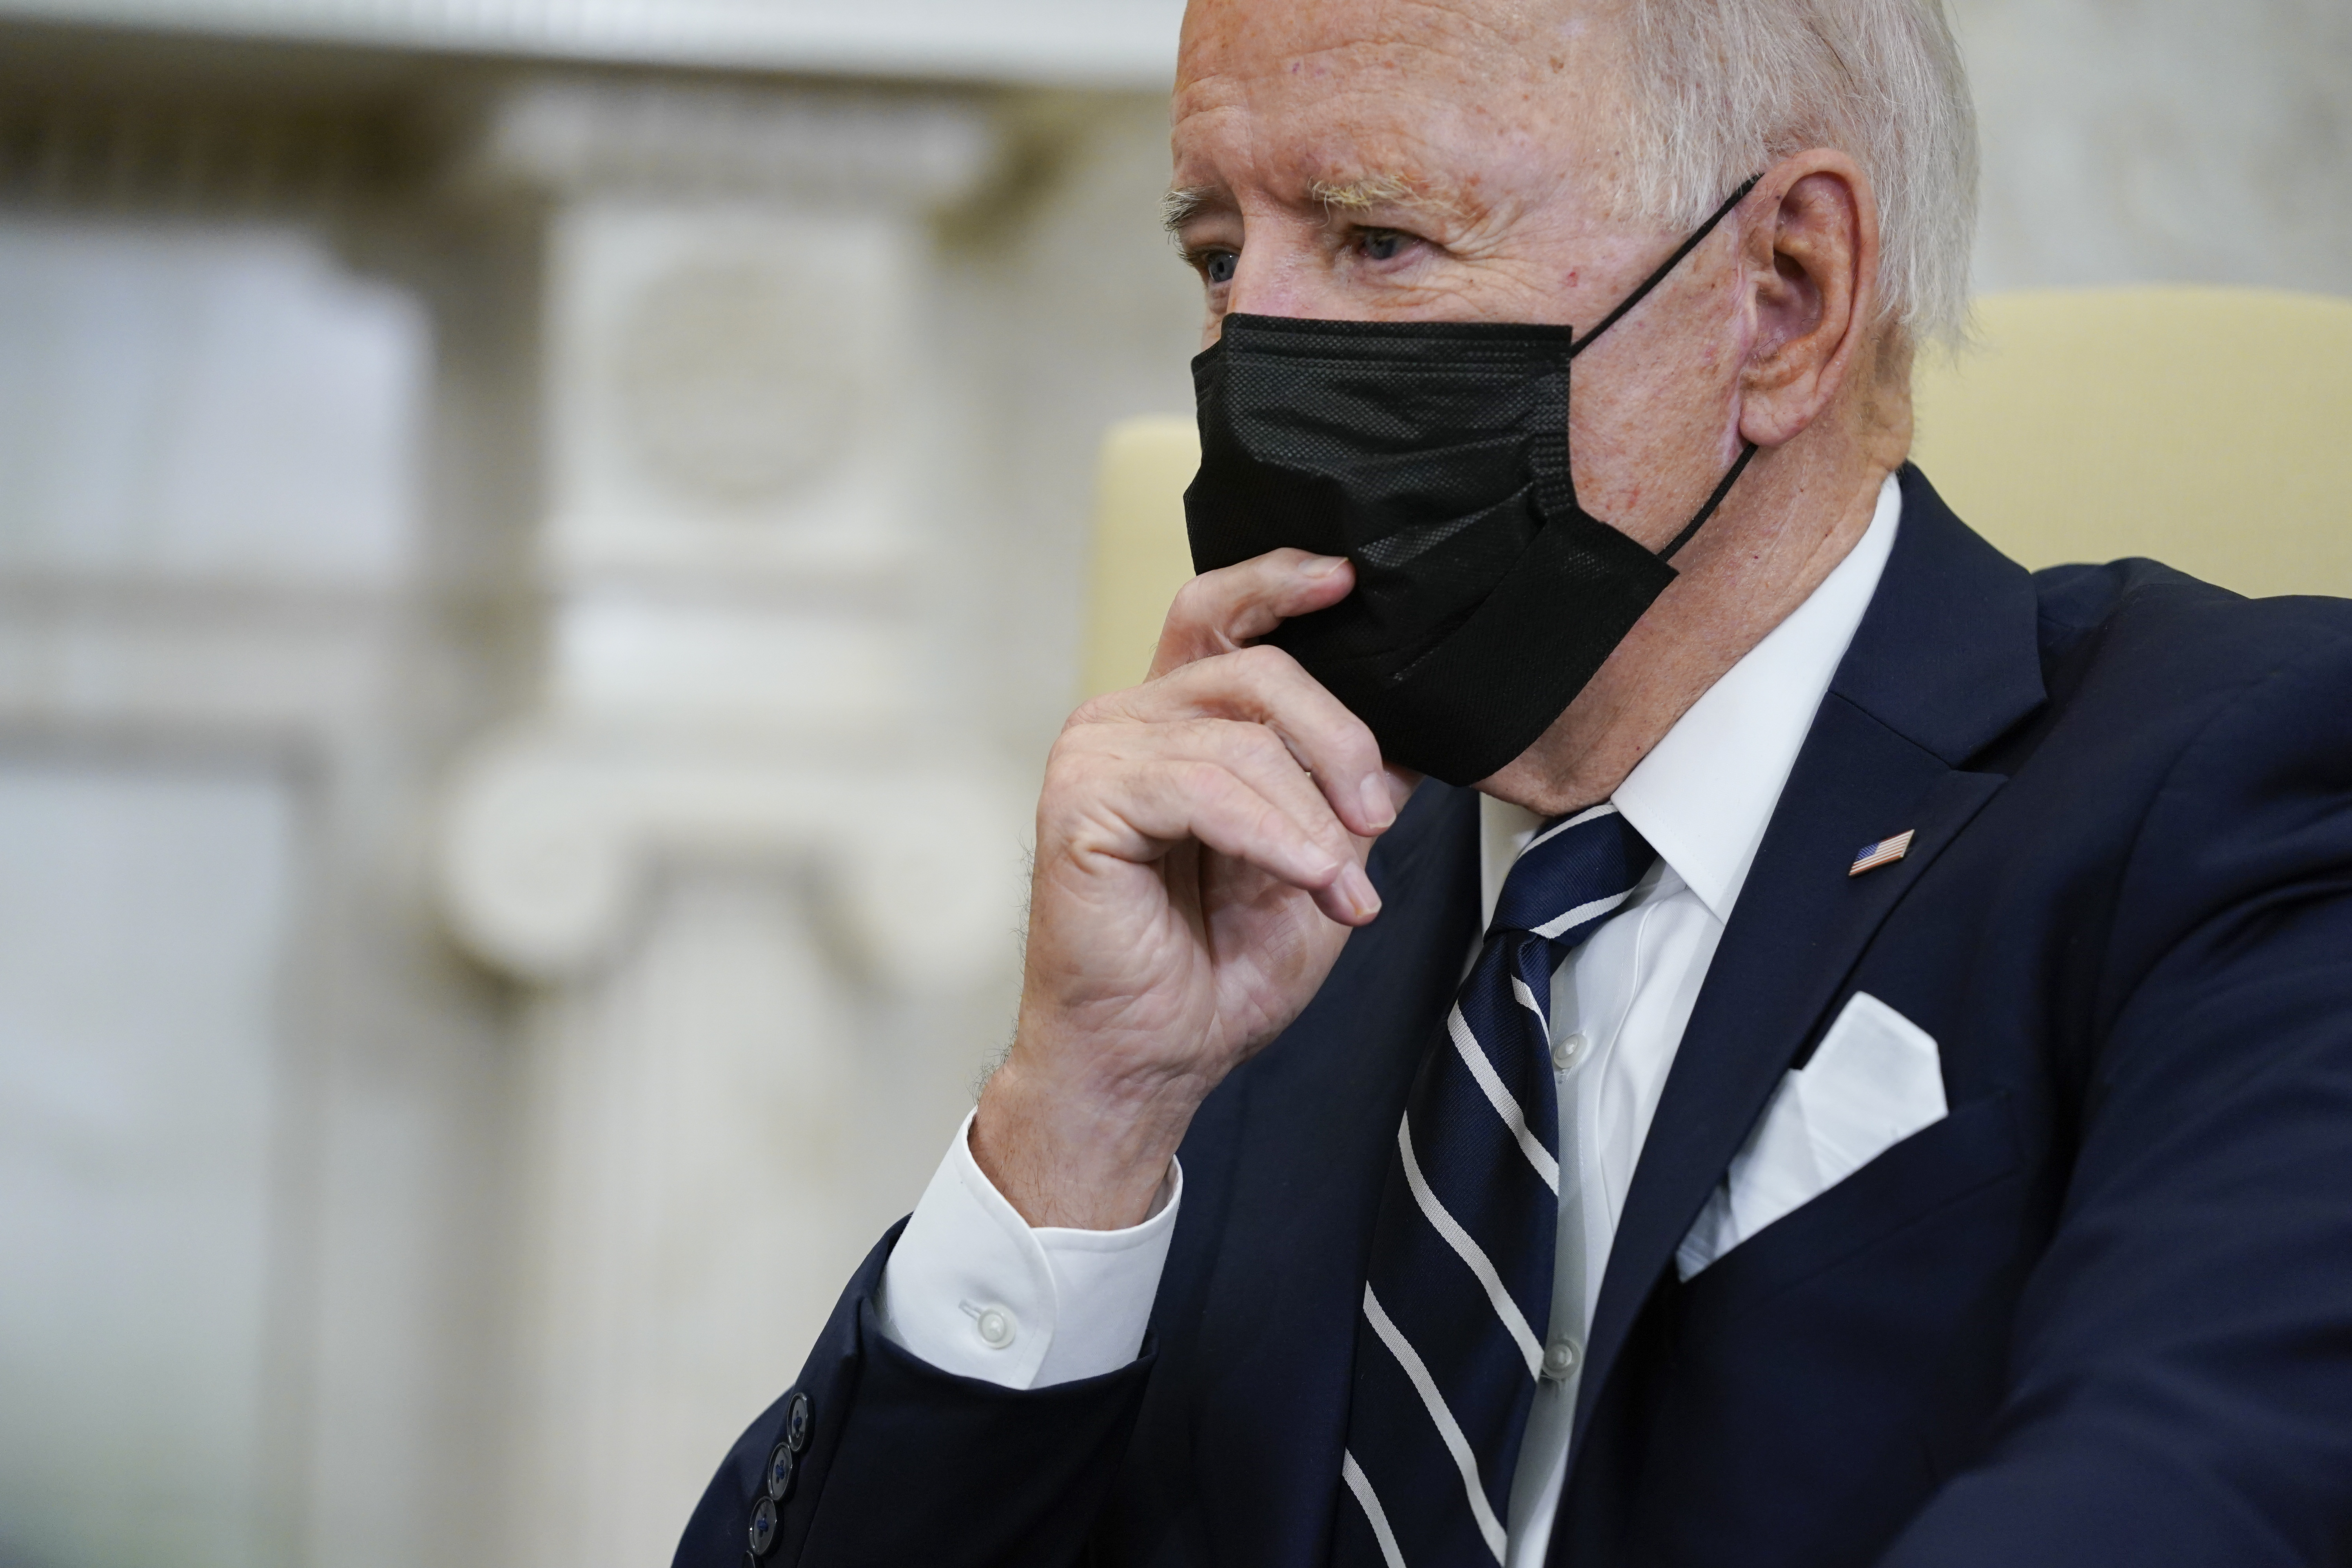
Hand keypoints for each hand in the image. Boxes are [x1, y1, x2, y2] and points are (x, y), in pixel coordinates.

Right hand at [972, 550, 1416, 1227]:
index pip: (1219, 616)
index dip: (1280, 583)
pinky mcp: (1081, 799)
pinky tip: (1306, 879)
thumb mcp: (1313, 860)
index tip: (1348, 580)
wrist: (1153, 1056)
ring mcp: (1097, 753)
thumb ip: (1343, 792)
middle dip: (1339, 740)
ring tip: (1341, 889)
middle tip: (1376, 817)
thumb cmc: (1215, 968)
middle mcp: (1129, 721)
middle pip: (1255, 671)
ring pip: (1240, 737)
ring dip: (1312, 820)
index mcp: (1177, 722)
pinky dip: (1272, 834)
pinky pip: (1202, 786)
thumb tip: (1400, 744)